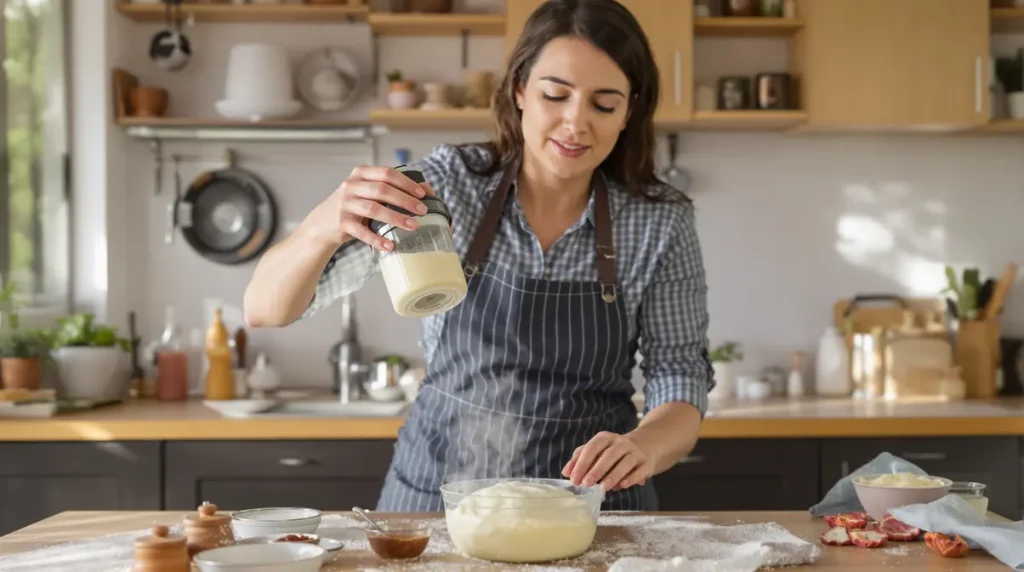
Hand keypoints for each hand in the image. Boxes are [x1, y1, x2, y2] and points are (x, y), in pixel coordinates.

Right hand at [300, 166, 434, 251]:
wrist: (322, 224)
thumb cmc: (354, 206)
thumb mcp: (368, 192)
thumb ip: (392, 189)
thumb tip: (429, 191)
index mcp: (361, 174)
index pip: (387, 173)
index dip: (407, 183)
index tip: (423, 194)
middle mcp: (351, 186)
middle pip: (382, 189)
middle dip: (405, 200)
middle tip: (423, 211)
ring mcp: (345, 204)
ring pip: (374, 208)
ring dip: (396, 217)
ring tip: (413, 226)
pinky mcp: (341, 223)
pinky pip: (362, 232)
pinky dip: (377, 239)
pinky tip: (390, 245)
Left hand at [562, 431, 654, 491]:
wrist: (646, 444)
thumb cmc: (614, 451)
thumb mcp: (597, 451)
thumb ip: (580, 459)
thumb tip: (566, 472)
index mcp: (605, 438)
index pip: (591, 448)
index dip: (581, 463)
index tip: (574, 479)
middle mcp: (621, 442)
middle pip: (608, 455)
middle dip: (596, 469)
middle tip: (586, 483)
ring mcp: (635, 452)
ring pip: (625, 462)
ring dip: (613, 475)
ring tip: (603, 487)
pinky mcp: (647, 462)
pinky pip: (639, 470)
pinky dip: (631, 478)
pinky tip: (622, 486)